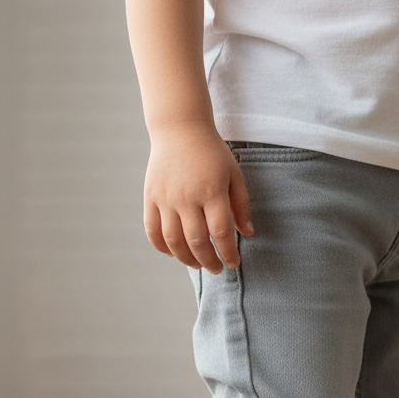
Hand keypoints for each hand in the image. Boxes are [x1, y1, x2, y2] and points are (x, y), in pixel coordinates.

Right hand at [144, 122, 253, 273]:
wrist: (179, 128)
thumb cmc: (211, 152)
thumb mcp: (234, 174)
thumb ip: (242, 205)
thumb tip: (247, 233)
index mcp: (212, 191)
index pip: (221, 233)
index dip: (228, 253)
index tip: (233, 263)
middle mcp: (187, 197)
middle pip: (197, 242)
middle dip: (209, 261)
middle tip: (217, 269)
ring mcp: (166, 198)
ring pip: (173, 241)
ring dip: (186, 259)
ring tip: (197, 264)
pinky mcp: (151, 197)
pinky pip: (152, 231)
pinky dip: (161, 247)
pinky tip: (173, 253)